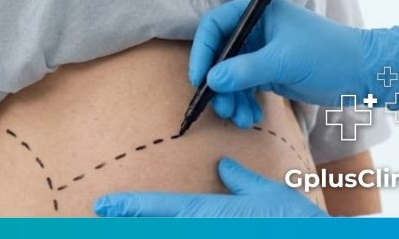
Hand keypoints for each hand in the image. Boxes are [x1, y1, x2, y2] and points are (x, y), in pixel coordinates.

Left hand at [94, 157, 326, 216]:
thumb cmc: (295, 222)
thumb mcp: (268, 195)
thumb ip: (241, 181)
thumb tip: (223, 167)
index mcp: (208, 212)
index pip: (158, 208)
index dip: (128, 207)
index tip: (103, 205)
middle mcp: (204, 231)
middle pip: (155, 231)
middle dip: (130, 226)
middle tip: (103, 221)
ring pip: (171, 238)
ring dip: (149, 230)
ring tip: (124, 226)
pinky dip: (173, 233)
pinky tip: (156, 229)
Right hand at [190, 0, 398, 124]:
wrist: (366, 73)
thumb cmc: (330, 54)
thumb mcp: (284, 61)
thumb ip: (245, 70)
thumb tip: (212, 80)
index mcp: (259, 12)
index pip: (216, 25)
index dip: (203, 50)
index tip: (200, 78)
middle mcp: (256, 29)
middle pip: (220, 53)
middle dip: (217, 82)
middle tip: (219, 106)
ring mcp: (262, 51)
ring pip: (230, 74)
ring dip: (230, 98)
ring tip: (239, 118)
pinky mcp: (269, 72)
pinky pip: (245, 87)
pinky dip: (244, 102)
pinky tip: (250, 117)